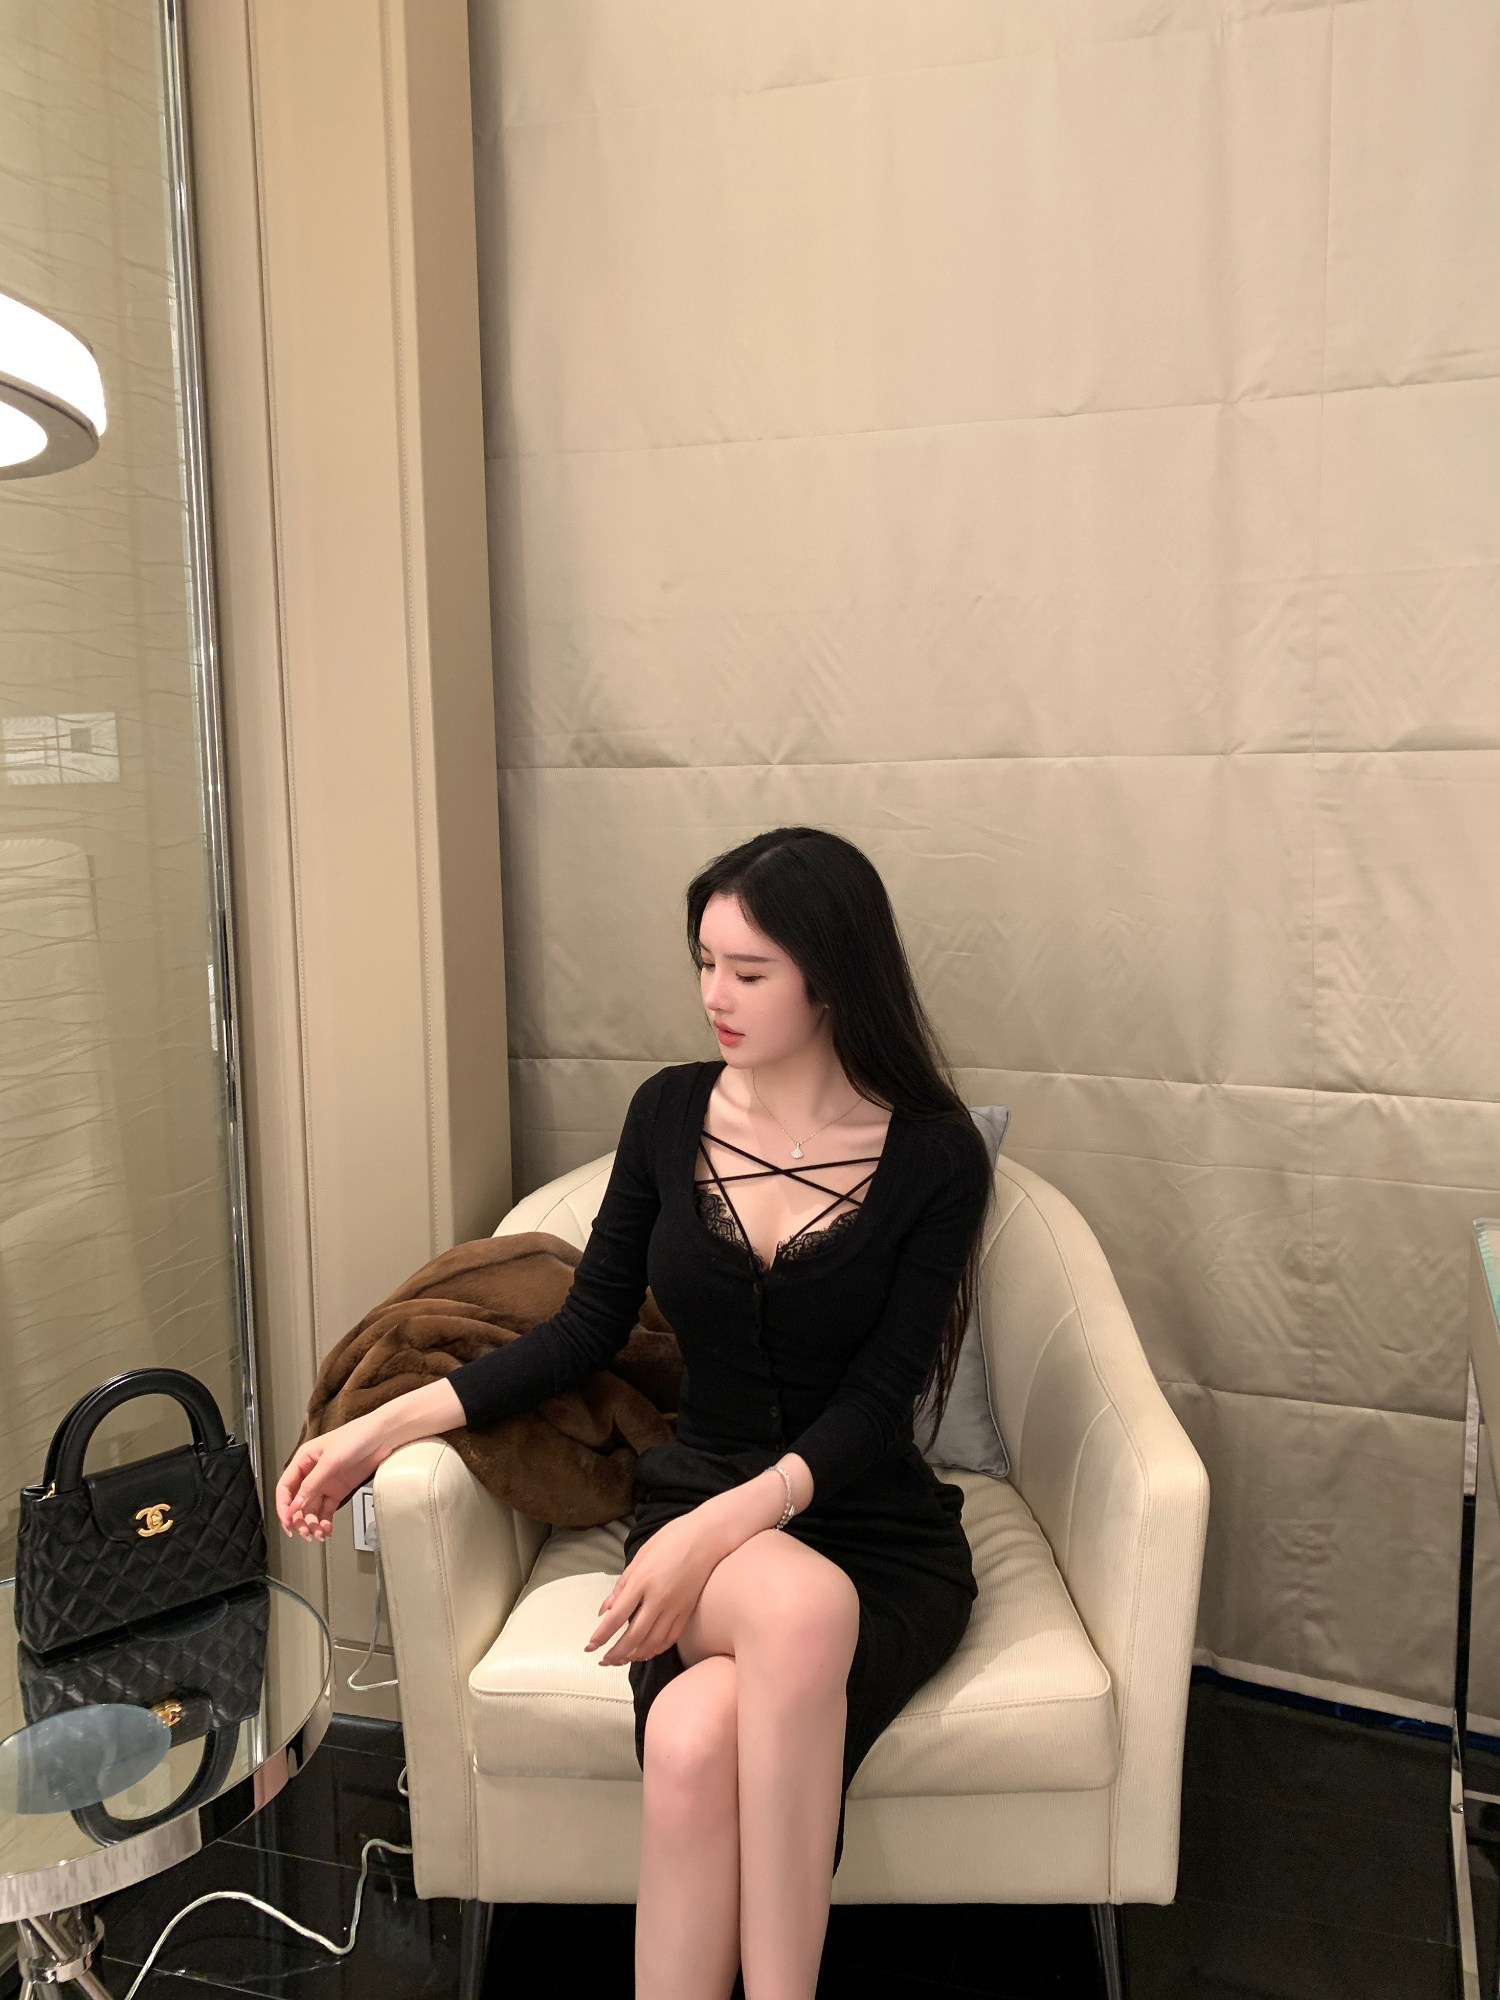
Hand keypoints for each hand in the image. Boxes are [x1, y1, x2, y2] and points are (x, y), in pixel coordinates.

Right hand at [275, 1414, 390, 1542]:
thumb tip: (296, 1506)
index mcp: (304, 1459)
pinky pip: (327, 1509)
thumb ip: (311, 1484)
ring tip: (317, 1533)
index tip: (288, 1522)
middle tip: (303, 1532)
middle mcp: (312, 1472)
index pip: (285, 1487)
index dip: (284, 1506)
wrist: (384, 1436)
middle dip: (298, 1518)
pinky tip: (326, 1529)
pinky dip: (325, 1521)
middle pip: (297, 1501)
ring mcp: (326, 1482)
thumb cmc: (357, 1436)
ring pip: (311, 1508)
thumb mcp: (330, 1461)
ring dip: (312, 1523)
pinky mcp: (339, 1490)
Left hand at [583, 1512, 722, 1666]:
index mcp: (643, 1580)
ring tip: (621, 1660)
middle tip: (603, 1660)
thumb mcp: (641, 1554)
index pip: (617, 1617)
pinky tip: (646, 1652)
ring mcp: (675, 1607)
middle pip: (633, 1636)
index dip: (601, 1636)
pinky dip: (656, 1649)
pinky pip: (670, 1638)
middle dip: (616, 1653)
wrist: (709, 1536)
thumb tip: (606, 1609)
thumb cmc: (673, 1538)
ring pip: (652, 1642)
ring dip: (634, 1655)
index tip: (590, 1647)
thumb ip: (622, 1583)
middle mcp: (659, 1598)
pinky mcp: (688, 1611)